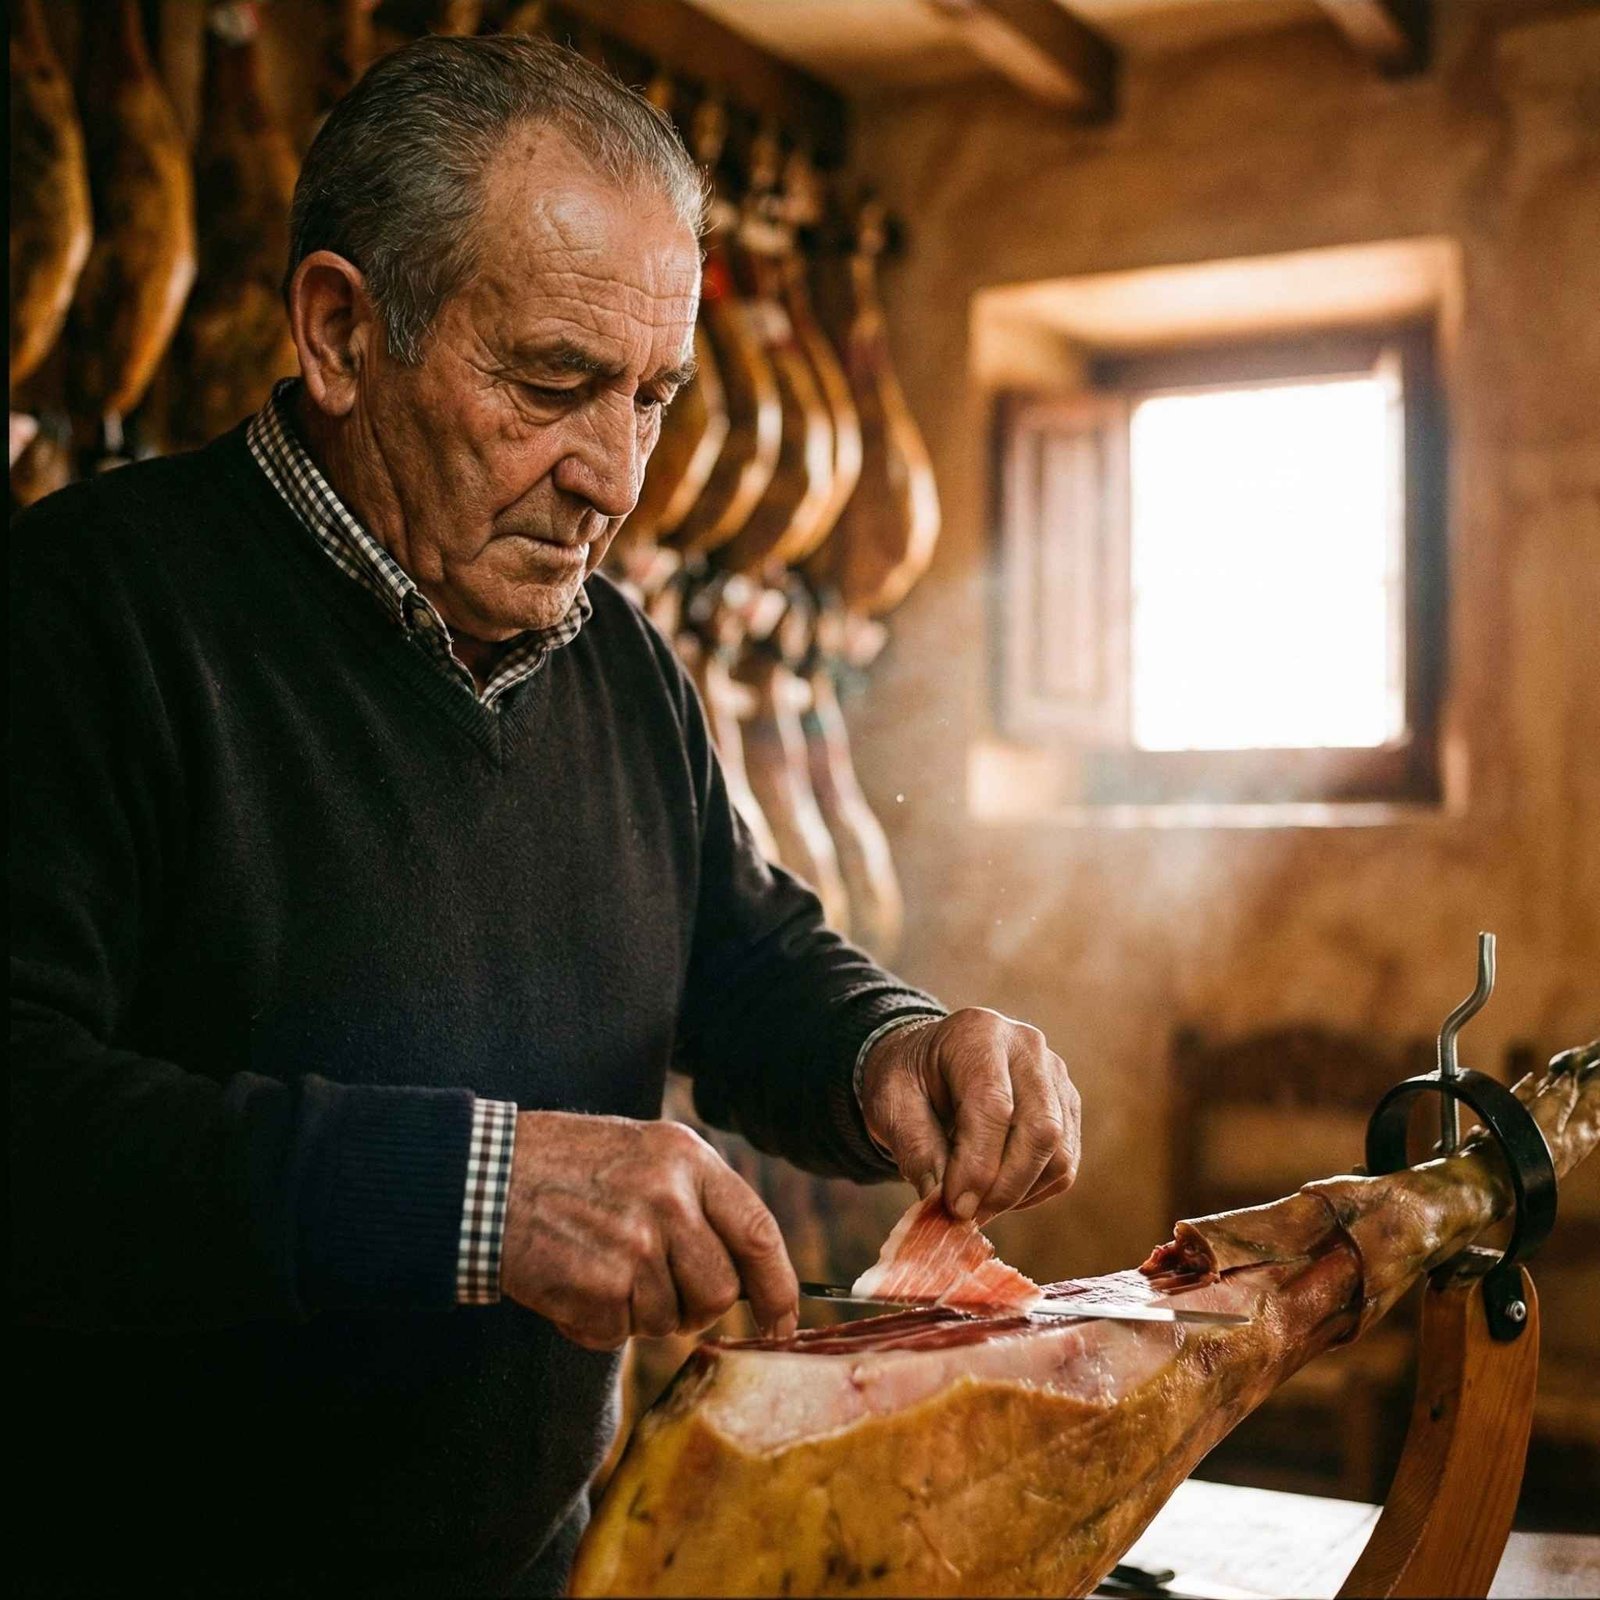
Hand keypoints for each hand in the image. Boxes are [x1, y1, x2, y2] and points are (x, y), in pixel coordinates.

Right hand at [500, 1111, 798, 1349]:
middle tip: (653, 1286)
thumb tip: (750, 1274)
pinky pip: (621, 1333)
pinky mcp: (600, 1286)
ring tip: (601, 1268)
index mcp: (689, 1160)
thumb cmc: (570, 1167)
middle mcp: (670, 1199)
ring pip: (671, 1320)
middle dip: (695, 1305)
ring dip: (639, 1312)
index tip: (784, 1322)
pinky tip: (573, 1282)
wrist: (486, 1176)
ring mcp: (636, 1244)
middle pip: (720, 1290)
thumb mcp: (647, 1153)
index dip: (780, 1287)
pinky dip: (596, 1323)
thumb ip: (699, 1200)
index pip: (760, 1234)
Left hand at [859, 1009, 1080, 1224]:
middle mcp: (1026, 1046)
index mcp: (977, 1034)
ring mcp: (1054, 1074)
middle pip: (1040, 1128)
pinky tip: (997, 1191)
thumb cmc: (909, 1080)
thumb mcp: (891, 1103)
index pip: (993, 1104)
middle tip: (968, 1215)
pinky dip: (1034, 1190)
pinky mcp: (1066, 1105)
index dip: (978, 1164)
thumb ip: (914, 1146)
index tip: (956, 1207)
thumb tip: (941, 1198)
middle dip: (1005, 1186)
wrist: (930, 1062)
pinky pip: (1065, 1162)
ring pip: (1058, 1151)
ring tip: (976, 1204)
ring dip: (1019, 1193)